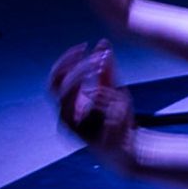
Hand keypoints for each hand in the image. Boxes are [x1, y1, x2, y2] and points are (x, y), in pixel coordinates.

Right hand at [48, 41, 137, 162]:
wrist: (131, 146)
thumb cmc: (118, 117)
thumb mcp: (114, 88)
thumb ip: (107, 68)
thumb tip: (102, 43)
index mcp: (69, 103)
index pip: (56, 78)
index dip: (66, 61)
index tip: (83, 46)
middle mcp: (65, 115)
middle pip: (60, 86)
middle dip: (79, 69)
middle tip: (100, 60)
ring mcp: (72, 129)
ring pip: (71, 98)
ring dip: (92, 85)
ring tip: (112, 81)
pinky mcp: (83, 139)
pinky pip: (92, 115)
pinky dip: (108, 103)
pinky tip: (121, 103)